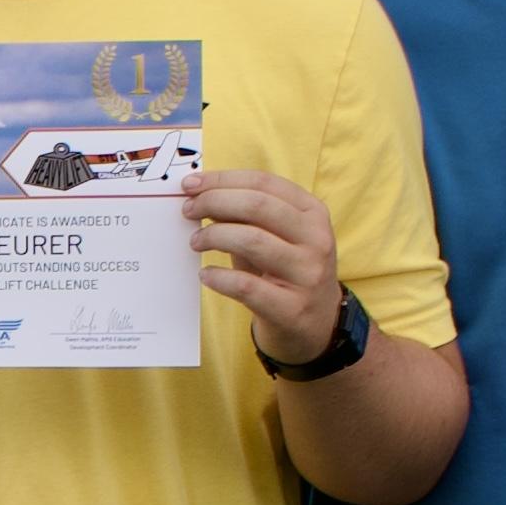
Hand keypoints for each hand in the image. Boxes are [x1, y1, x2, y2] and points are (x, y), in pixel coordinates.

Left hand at [187, 170, 344, 365]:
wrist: (316, 324)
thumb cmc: (284, 272)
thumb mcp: (273, 237)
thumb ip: (245, 216)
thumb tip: (201, 194)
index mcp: (313, 212)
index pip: (264, 183)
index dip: (223, 179)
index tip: (190, 184)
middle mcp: (317, 239)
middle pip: (257, 206)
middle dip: (215, 202)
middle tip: (188, 211)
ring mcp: (308, 274)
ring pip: (252, 240)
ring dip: (214, 236)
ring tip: (195, 242)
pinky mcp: (292, 308)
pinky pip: (246, 286)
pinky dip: (219, 277)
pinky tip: (206, 275)